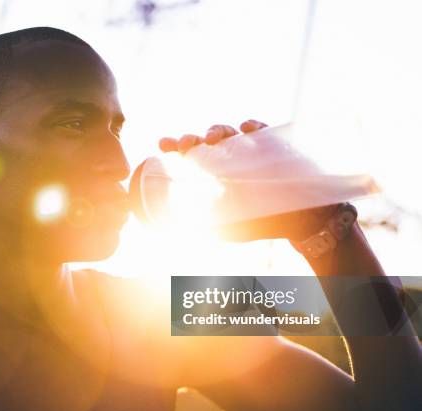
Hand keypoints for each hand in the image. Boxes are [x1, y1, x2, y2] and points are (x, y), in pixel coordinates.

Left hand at [158, 120, 335, 241]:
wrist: (301, 219)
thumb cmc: (261, 221)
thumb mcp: (229, 228)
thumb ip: (208, 226)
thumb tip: (180, 229)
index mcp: (214, 172)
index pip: (190, 156)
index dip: (175, 147)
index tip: (163, 144)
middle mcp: (229, 157)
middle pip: (205, 142)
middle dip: (193, 139)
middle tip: (186, 144)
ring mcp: (250, 149)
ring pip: (228, 133)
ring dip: (218, 131)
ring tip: (212, 139)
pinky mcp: (274, 146)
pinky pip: (262, 131)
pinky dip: (253, 127)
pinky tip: (245, 128)